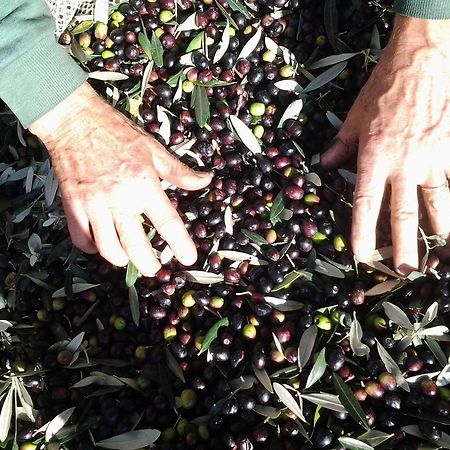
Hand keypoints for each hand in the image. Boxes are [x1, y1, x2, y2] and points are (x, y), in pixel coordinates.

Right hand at [29, 82, 211, 275]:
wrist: (74, 121)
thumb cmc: (117, 133)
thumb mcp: (154, 149)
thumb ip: (179, 171)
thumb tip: (205, 181)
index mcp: (144, 185)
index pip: (167, 222)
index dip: (180, 244)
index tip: (189, 258)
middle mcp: (119, 199)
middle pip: (136, 245)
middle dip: (148, 264)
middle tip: (154, 269)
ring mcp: (94, 205)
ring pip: (108, 248)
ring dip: (121, 259)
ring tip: (129, 259)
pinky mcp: (72, 206)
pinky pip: (82, 239)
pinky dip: (92, 248)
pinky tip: (101, 245)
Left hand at [321, 16, 449, 274]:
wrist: (423, 60)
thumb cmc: (384, 89)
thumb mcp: (353, 118)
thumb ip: (338, 147)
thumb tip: (323, 167)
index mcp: (372, 157)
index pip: (364, 204)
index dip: (362, 233)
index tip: (362, 256)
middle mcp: (402, 163)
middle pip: (403, 214)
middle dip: (403, 246)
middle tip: (404, 272)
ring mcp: (431, 158)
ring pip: (437, 204)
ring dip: (438, 233)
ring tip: (438, 258)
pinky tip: (449, 224)